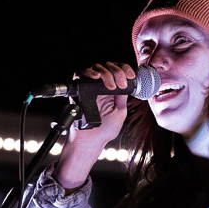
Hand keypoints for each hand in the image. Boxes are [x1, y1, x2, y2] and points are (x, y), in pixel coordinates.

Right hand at [55, 61, 135, 187]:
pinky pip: (80, 74)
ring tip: (110, 86)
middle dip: (117, 71)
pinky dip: (88, 72)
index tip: (130, 76)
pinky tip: (96, 77)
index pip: (118, 72)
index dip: (125, 70)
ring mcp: (89, 88)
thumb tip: (126, 82)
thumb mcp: (120, 112)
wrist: (90, 140)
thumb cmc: (105, 130)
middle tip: (120, 84)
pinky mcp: (78, 90)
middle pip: (108, 67)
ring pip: (96, 68)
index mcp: (112, 91)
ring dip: (106, 73)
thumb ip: (122, 97)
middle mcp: (100, 87)